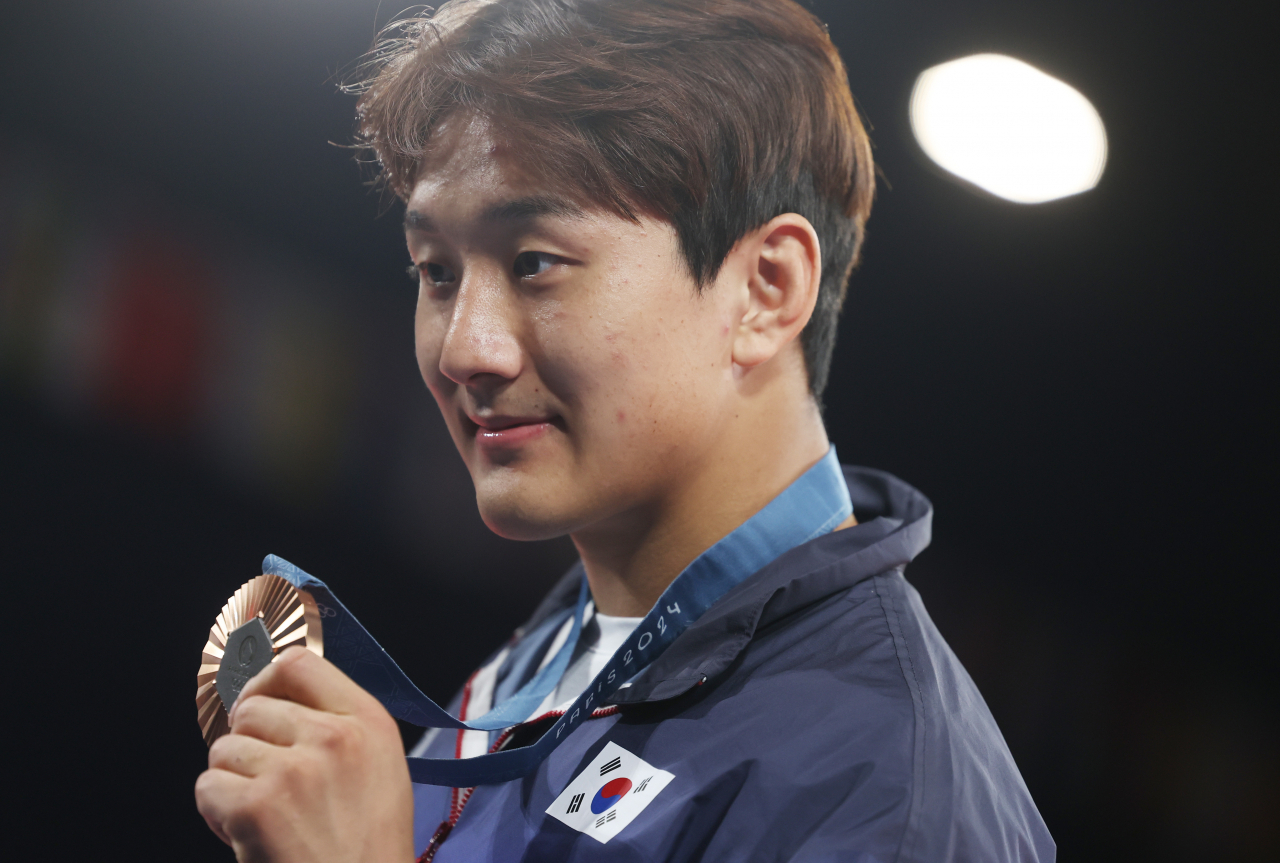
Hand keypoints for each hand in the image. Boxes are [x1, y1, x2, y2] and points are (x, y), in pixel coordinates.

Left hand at [195, 647, 414, 862]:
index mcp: (368, 722)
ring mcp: (295, 770)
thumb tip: (278, 696)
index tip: (258, 702)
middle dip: (246, 743)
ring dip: (232, 782)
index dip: (266, 681)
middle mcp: (334, 737)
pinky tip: (246, 834)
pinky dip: (216, 813)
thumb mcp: (380, 768)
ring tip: (263, 815)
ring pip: (225, 749)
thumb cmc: (369, 847)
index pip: (299, 664)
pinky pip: (208, 787)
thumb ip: (338, 725)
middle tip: (263, 780)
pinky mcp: (259, 807)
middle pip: (253, 707)